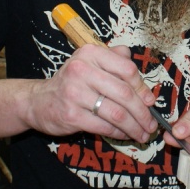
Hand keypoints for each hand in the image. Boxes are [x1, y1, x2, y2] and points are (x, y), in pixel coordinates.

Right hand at [24, 44, 156, 141]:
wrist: (38, 101)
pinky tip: (125, 135)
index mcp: (91, 53)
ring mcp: (75, 93)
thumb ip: (116, 62)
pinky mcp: (71, 115)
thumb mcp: (91, 63)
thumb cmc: (72, 82)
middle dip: (143, 112)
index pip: (126, 69)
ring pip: (116, 113)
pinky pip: (104, 126)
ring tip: (143, 133)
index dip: (142, 87)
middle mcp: (81, 70)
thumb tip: (142, 80)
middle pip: (124, 93)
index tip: (150, 101)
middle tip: (151, 123)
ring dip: (134, 126)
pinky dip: (119, 133)